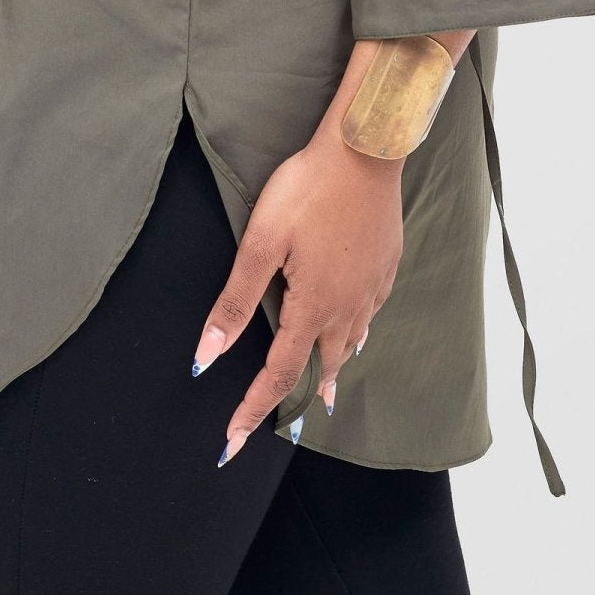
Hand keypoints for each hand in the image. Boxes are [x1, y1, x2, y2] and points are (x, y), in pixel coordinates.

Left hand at [192, 131, 403, 462]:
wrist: (366, 151)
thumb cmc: (308, 190)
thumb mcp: (261, 242)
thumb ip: (235, 301)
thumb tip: (207, 356)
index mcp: (312, 307)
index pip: (279, 374)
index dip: (252, 410)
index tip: (232, 444)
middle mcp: (347, 307)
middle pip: (320, 365)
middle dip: (299, 396)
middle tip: (284, 423)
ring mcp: (372, 287)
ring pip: (350, 341)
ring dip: (333, 367)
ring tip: (325, 386)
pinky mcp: (386, 265)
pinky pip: (369, 314)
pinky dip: (357, 332)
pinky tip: (357, 330)